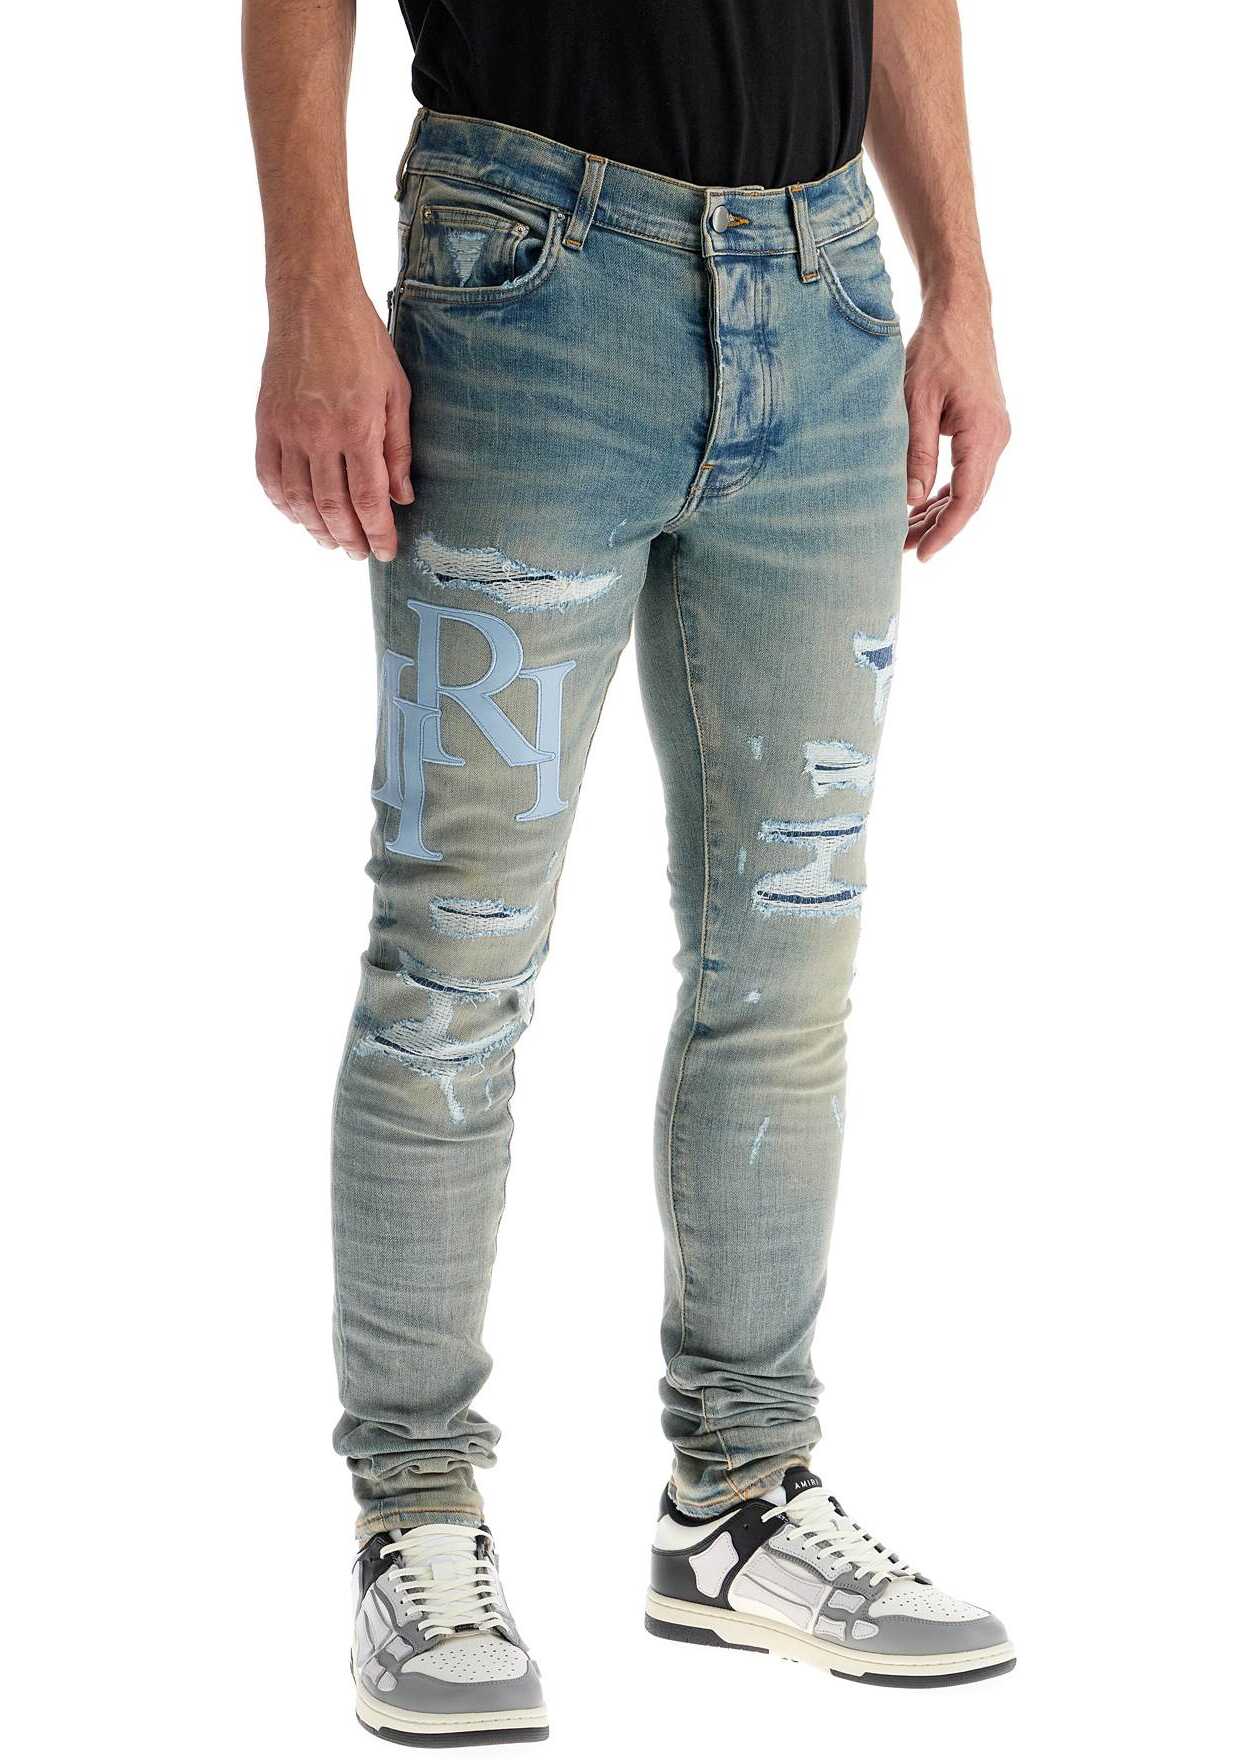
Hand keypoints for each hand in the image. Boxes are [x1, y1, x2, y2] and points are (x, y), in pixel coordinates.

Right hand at [255, 285, 412, 561]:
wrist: (312, 302)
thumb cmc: (362, 341)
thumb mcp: (396, 392)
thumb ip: (398, 448)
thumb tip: (402, 497)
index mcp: (358, 426)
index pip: (368, 498)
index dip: (377, 532)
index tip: (385, 551)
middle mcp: (319, 434)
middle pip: (332, 507)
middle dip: (348, 538)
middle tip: (358, 554)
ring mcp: (288, 429)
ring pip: (298, 499)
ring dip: (314, 528)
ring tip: (330, 541)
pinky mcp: (266, 421)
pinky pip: (269, 476)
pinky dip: (282, 503)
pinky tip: (296, 514)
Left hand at [903, 293, 1009, 561]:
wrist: (961, 313)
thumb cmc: (936, 350)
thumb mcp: (917, 402)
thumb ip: (916, 453)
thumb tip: (911, 502)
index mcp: (983, 433)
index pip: (967, 498)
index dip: (945, 531)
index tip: (922, 554)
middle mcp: (997, 437)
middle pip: (969, 499)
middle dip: (938, 527)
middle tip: (903, 550)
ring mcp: (995, 434)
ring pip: (969, 487)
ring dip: (940, 511)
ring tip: (907, 534)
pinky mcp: (985, 429)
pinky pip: (968, 471)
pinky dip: (946, 491)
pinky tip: (923, 506)